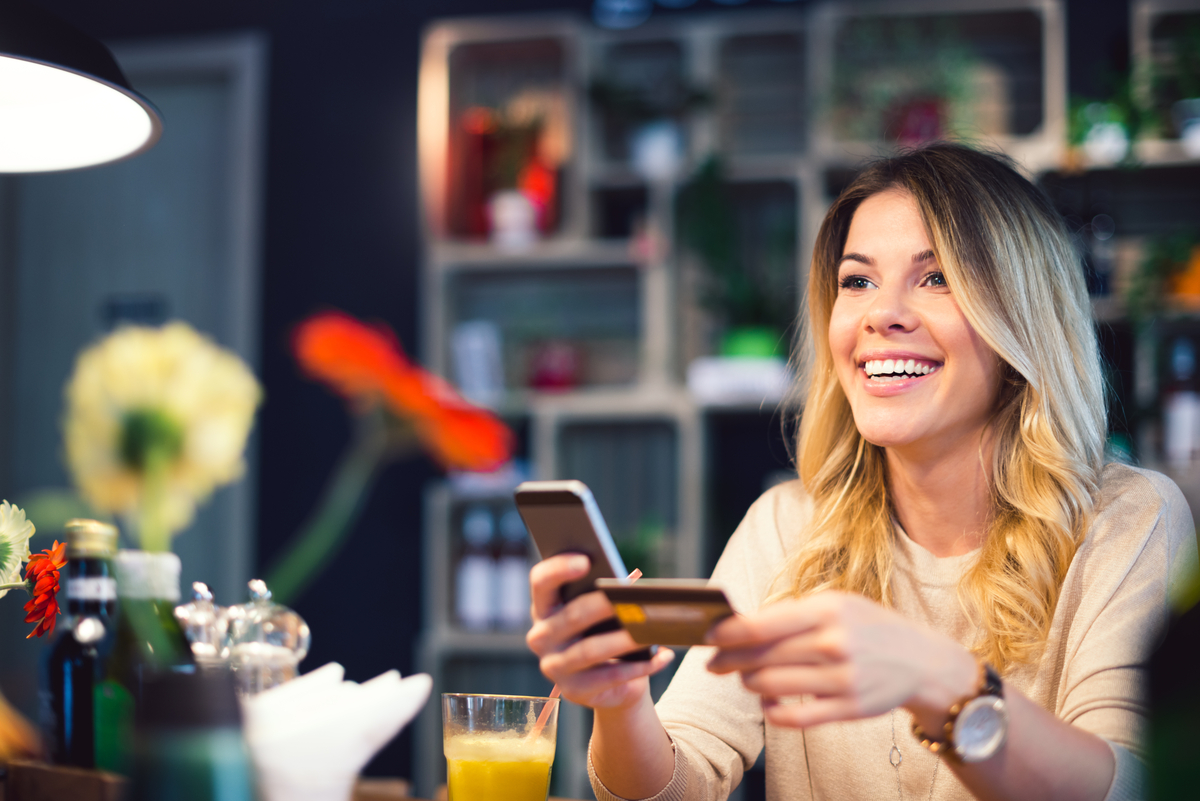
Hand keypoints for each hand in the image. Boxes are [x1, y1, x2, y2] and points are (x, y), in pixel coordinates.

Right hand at [526, 554, 674, 711]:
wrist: (609, 683)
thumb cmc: (604, 632)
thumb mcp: (599, 611)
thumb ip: (602, 594)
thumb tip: (629, 587)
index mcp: (545, 607)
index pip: (541, 582)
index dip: (559, 568)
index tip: (586, 560)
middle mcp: (541, 636)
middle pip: (572, 616)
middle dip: (604, 605)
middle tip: (631, 598)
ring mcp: (554, 666)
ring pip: (590, 650)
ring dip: (624, 639)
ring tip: (651, 629)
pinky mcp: (574, 690)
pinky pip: (610, 677)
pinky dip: (640, 666)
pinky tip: (662, 655)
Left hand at [705, 590, 975, 729]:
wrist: (924, 661)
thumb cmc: (871, 628)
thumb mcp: (839, 604)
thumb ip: (793, 613)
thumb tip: (741, 624)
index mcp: (828, 610)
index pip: (761, 625)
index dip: (726, 632)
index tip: (707, 635)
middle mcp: (833, 644)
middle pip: (760, 657)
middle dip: (728, 661)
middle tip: (714, 663)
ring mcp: (842, 679)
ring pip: (770, 686)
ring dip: (749, 682)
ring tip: (745, 677)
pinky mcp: (847, 708)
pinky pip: (794, 717)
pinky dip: (772, 712)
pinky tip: (767, 702)